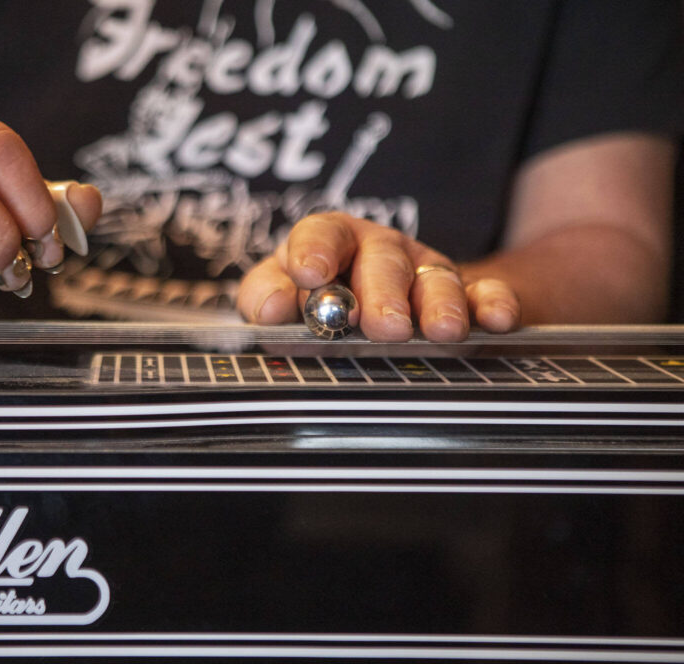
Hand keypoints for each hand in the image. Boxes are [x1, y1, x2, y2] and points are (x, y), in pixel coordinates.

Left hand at [237, 212, 519, 341]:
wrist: (384, 316)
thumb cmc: (321, 305)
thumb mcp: (285, 299)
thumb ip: (266, 297)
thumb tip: (271, 308)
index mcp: (332, 243)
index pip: (322, 233)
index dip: (315, 250)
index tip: (310, 273)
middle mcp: (381, 252)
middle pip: (383, 261)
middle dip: (383, 293)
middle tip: (383, 326)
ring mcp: (427, 273)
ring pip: (436, 280)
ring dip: (439, 304)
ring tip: (440, 332)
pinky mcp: (468, 297)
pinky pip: (486, 294)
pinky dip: (493, 304)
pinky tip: (495, 320)